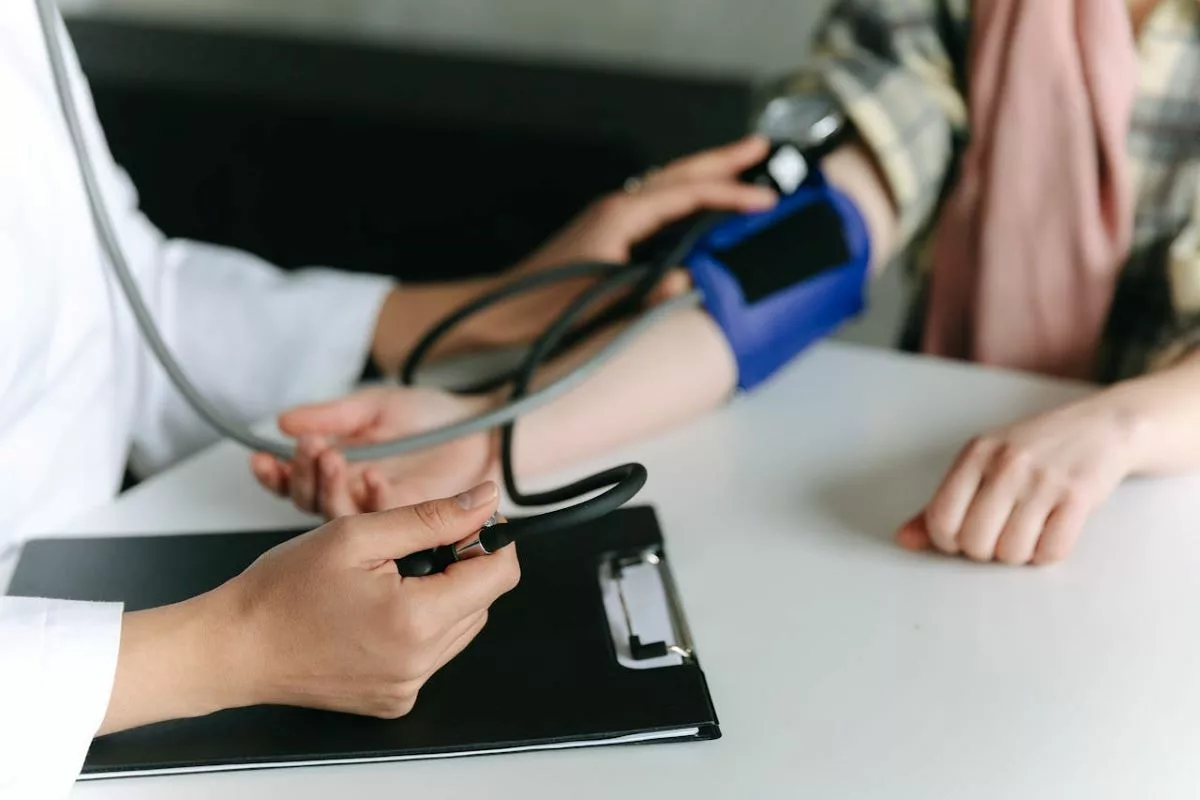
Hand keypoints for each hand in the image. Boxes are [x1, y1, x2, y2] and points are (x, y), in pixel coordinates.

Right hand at [100, 483, 519, 733]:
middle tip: (406, 547)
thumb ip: (432, 516)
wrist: (235, 646)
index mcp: (416, 621)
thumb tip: (486, 500)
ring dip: (439, 594)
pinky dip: (417, 625)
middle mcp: (419, 663)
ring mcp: (407, 686)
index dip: (489, 540)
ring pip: (459, 625)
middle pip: (481, 600)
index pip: (500, 575)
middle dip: (458, 565)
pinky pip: (431, 652)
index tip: (464, 520)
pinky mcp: (394, 699)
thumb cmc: (282, 590)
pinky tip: (376, 610)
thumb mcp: (358, 534)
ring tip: (386, 578)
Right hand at [250, 386, 499, 516]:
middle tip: (311, 448)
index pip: (297, 482)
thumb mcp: (375, 406)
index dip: (278, 473)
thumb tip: (283, 422)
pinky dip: (373, 498)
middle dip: (303, 475)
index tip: (263, 456)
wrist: (482, 427)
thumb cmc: (433, 417)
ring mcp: (381, 519)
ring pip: (340, 517)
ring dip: (331, 487)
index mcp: (342, 473)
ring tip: (332, 456)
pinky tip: (372, 476)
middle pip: (312, 503)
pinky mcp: (409, 529)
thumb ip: (333, 415)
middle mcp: (357, 500)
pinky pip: (382, 523)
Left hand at [513, 135, 776, 301]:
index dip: (732, 196)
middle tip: (760, 146)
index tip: (767, 201)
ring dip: (705, 174)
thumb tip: (688, 282)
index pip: (689, 195)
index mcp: (620, 216)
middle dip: (723, 160)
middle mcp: (617, 208)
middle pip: (680, 174)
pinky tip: (696, 207)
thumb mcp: (600, 302)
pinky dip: (685, 197)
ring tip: (738, 167)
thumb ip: (647, 292)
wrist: (500, 311)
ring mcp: (610, 218)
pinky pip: (657, 204)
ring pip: (669, 185)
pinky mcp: (606, 234)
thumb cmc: (541, 308)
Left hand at [895, 396, 1140, 564]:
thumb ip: (942, 503)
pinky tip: (1050, 532)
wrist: (1100, 427)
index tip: (965, 534)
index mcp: (976, 454)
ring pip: (1011, 552)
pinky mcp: (1079, 496)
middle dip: (985, 550)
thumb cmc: (1032, 451)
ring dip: (1018, 553)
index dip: (949, 541)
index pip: (941, 520)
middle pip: (975, 542)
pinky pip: (1051, 552)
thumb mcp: (982, 463)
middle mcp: (1007, 464)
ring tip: (1026, 530)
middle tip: (999, 533)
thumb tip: (904, 540)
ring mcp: (1044, 480)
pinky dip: (1047, 553)